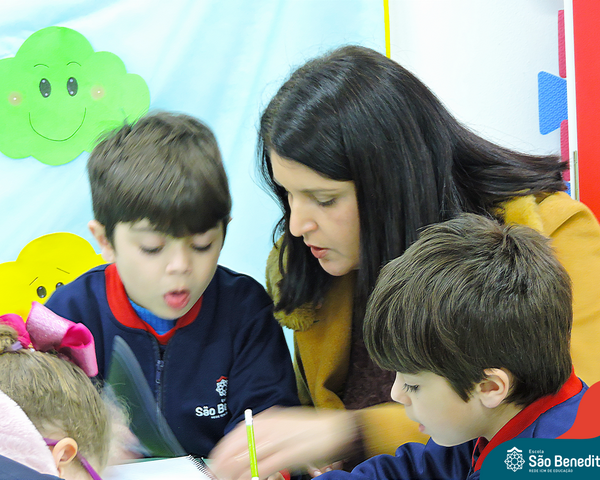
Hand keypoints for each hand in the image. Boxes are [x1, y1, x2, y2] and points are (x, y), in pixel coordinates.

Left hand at [209, 407, 358, 479]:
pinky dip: (254, 477)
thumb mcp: (282, 428)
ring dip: (236, 474)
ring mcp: (279, 440)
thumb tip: (244, 452)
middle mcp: (270, 427)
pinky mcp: (290, 454)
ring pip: (248, 460)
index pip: (235, 435)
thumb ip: (263, 438)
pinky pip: (265, 468)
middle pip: (238, 448)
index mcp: (266, 419)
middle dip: (224, 466)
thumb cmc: (310, 431)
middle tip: (218, 477)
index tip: (214, 464)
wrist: (337, 429)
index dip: (222, 452)